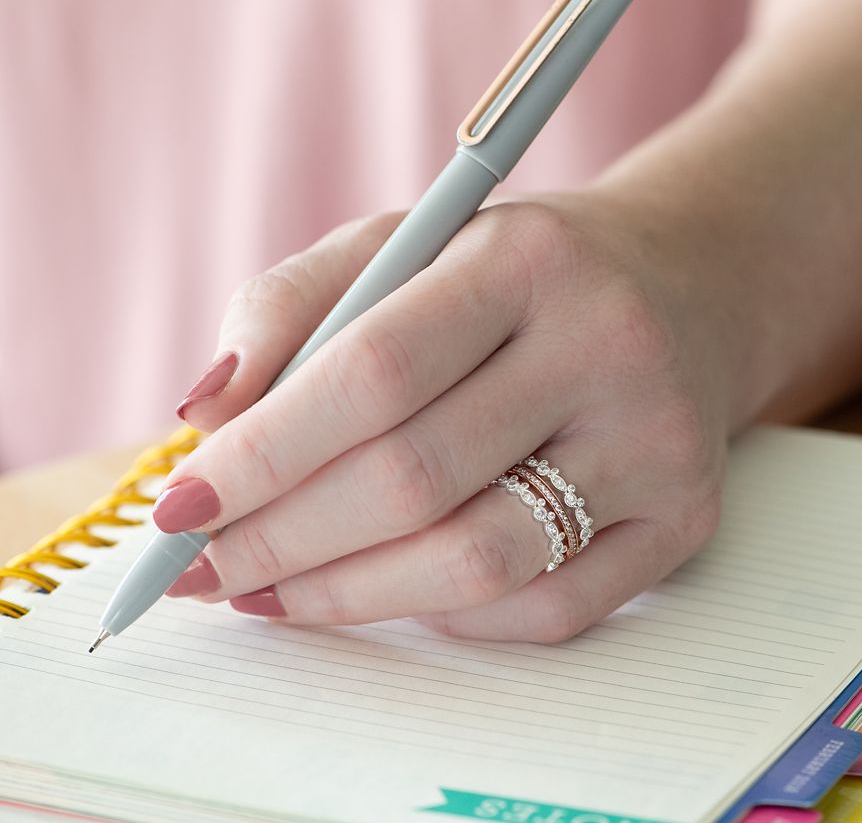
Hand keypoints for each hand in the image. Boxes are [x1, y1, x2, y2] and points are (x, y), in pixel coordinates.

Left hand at [155, 195, 726, 641]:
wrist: (675, 286)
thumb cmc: (505, 272)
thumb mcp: (396, 246)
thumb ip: (288, 310)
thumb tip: (203, 416)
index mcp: (523, 260)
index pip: (374, 372)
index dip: (264, 452)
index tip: (177, 507)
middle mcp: (606, 346)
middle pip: (414, 478)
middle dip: (280, 540)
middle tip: (197, 567)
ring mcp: (657, 441)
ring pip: (476, 560)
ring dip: (344, 594)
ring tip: (264, 591)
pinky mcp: (684, 518)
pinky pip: (545, 609)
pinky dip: (441, 615)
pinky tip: (384, 589)